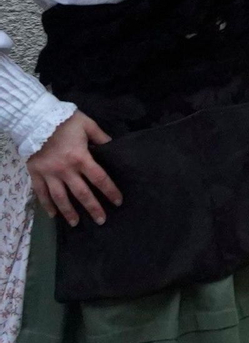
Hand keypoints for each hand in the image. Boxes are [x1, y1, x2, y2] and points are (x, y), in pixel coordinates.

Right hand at [26, 111, 120, 226]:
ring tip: (76, 223)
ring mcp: (49, 174)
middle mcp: (65, 170)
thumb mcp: (88, 125)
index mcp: (81, 158)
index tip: (118, 202)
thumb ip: (101, 138)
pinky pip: (41, 193)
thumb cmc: (65, 121)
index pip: (99, 179)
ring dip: (69, 212)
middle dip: (93, 208)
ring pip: (60, 197)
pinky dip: (46, 205)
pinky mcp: (35, 174)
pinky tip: (53, 215)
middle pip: (81, 193)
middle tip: (101, 220)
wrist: (36, 118)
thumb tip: (113, 147)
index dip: (110, 191)